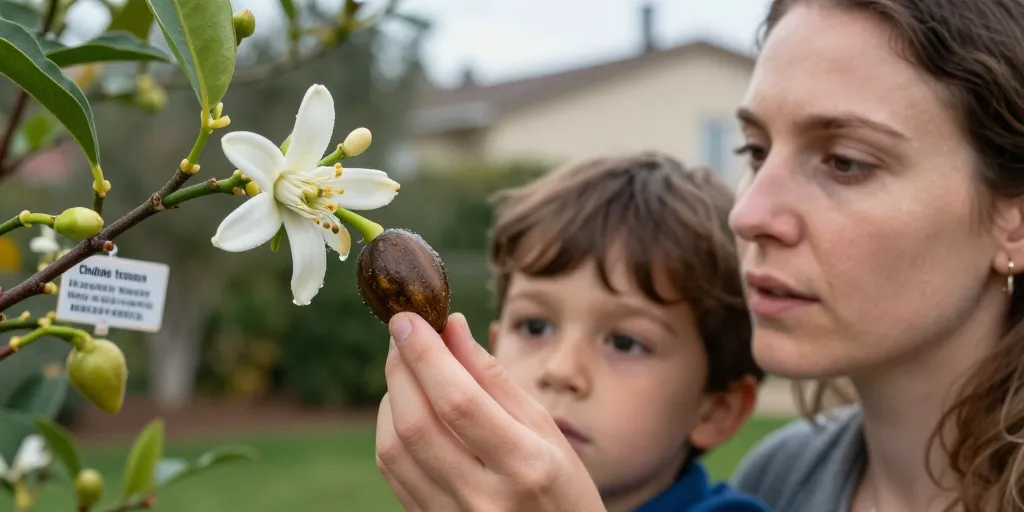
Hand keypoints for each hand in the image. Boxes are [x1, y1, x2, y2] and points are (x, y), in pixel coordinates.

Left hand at [375, 312, 606, 511]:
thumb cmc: (561, 485)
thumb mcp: (544, 427)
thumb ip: (493, 377)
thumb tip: (450, 326)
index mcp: (524, 465)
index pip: (457, 401)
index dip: (425, 354)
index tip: (407, 317)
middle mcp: (483, 498)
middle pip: (416, 423)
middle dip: (401, 368)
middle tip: (404, 332)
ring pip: (393, 449)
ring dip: (392, 397)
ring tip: (410, 370)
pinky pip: (393, 472)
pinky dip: (391, 429)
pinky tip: (408, 408)